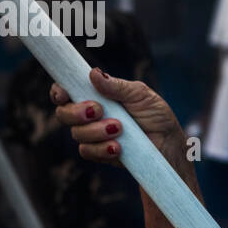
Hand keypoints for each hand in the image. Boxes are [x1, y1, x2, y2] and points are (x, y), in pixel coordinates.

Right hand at [50, 66, 184, 165]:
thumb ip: (117, 86)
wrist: (169, 142)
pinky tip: (118, 147)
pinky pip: (88, 152)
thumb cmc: (155, 114)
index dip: (59, 92)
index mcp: (95, 95)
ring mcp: (93, 135)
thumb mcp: (140, 94)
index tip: (63, 93)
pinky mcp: (99, 153)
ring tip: (119, 128)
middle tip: (98, 110)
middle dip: (77, 112)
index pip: (66, 91)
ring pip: (77, 134)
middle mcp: (89, 115)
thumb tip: (94, 73)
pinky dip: (102, 149)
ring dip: (96, 131)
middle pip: (64, 113)